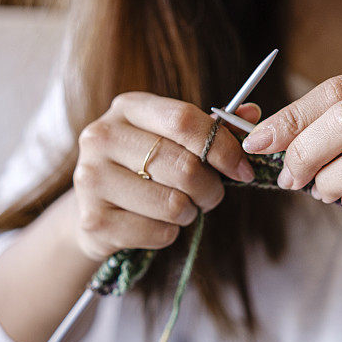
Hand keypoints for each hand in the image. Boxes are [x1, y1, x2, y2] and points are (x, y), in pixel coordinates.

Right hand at [72, 93, 259, 259]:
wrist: (95, 211)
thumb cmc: (144, 168)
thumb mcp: (174, 140)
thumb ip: (212, 128)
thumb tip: (251, 114)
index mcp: (128, 108)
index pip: (184, 120)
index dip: (223, 147)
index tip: (243, 169)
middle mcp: (102, 137)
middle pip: (185, 165)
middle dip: (211, 187)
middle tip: (211, 194)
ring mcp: (90, 178)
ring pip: (174, 204)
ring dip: (190, 212)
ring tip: (180, 207)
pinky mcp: (92, 220)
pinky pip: (158, 232)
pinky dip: (169, 234)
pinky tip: (155, 223)